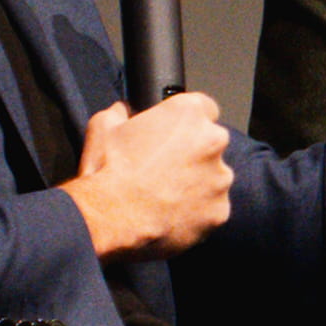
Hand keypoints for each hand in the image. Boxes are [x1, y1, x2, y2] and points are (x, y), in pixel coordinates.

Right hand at [59, 94, 230, 255]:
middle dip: (194, 152)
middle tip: (165, 167)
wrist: (111, 217)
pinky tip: (172, 213)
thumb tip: (123, 110)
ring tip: (165, 193)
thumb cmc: (108, 169)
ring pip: (214, 177)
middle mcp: (213, 140)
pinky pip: (212, 207)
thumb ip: (121, 112)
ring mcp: (220, 177)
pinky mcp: (220, 209)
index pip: (203, 108)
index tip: (174, 134)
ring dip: (197, 182)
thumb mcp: (104, 125)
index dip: (186, 122)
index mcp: (189, 112)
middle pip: (211, 142)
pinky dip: (198, 210)